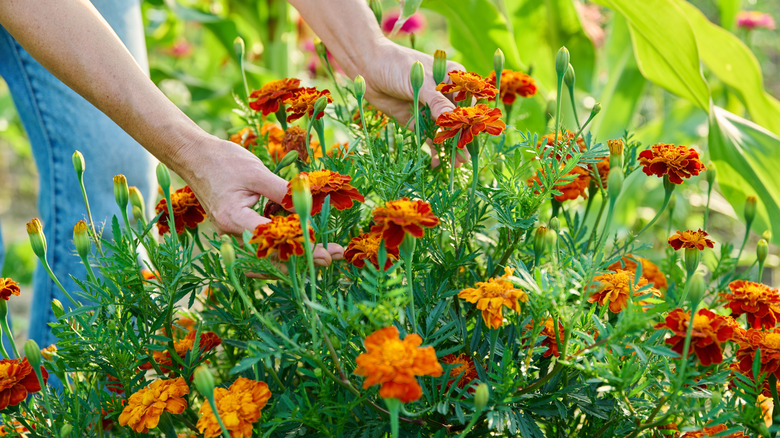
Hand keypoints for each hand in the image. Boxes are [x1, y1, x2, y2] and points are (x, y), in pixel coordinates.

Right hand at [177, 138, 343, 264]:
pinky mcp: (236, 232)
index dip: (301, 247)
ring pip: (266, 257)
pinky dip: (280, 253)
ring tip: (325, 256)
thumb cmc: (223, 161)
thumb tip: (310, 206)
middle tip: (334, 257)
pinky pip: (260, 250)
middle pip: (272, 256)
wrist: (193, 157)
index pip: (274, 240)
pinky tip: (301, 251)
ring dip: (296, 258)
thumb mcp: (257, 172)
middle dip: (305, 259)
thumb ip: (282, 192)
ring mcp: (232, 236)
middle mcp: (231, 234)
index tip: (325, 251)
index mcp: (234, 218)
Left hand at [356, 41, 470, 167]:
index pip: (467, 101)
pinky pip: (430, 137)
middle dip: (461, 138)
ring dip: (450, 148)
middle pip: (458, 120)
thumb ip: (436, 102)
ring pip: (446, 132)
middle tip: (463, 157)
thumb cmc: (397, 66)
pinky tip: (438, 163)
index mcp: (453, 80)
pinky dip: (435, 150)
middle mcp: (445, 96)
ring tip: (454, 165)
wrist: (368, 69)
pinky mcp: (418, 120)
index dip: (470, 119)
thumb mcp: (419, 83)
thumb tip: (454, 119)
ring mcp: (432, 110)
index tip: (470, 136)